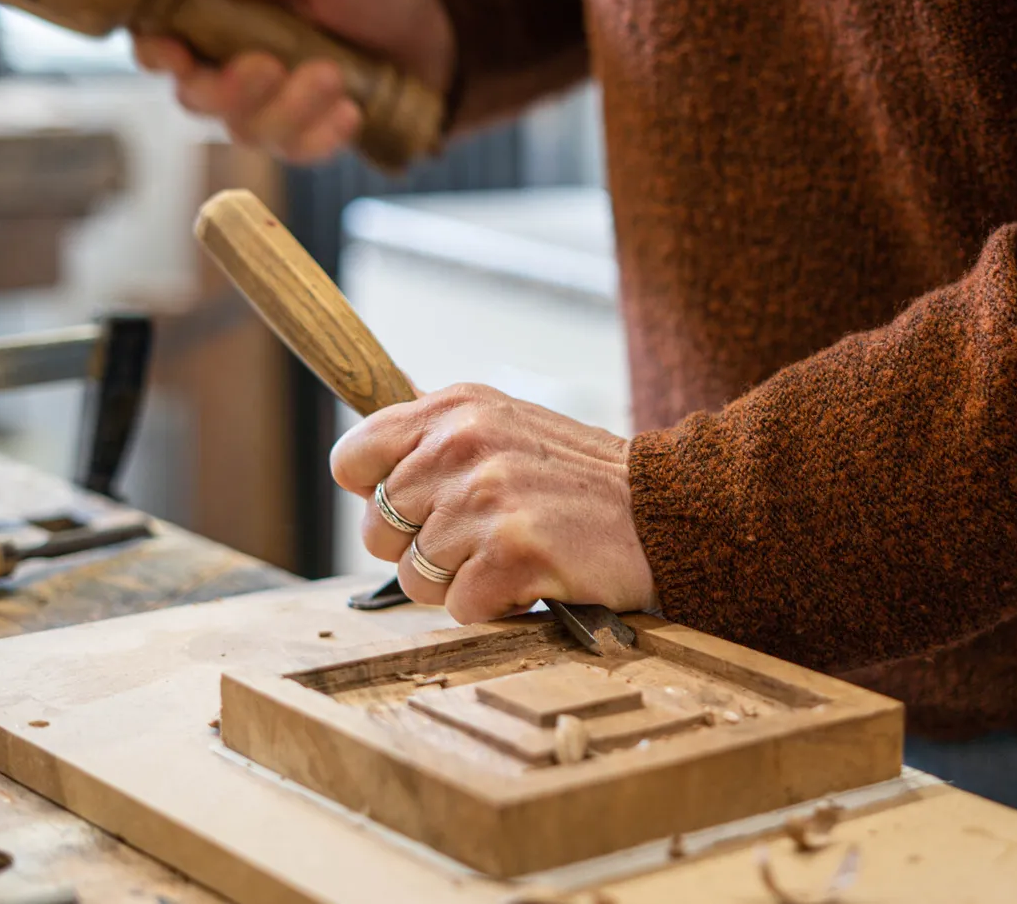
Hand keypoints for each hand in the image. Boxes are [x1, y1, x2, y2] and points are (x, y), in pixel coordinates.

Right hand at [134, 0, 455, 163]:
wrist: (431, 27)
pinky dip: (321, 135)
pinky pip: (295, 152)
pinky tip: (351, 111)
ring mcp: (268, 105)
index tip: (176, 55)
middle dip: (228, 89)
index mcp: (217, 15)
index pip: (159, 41)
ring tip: (334, 73)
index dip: (155, 53)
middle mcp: (231, 65)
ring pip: (246, 130)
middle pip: (194, 98)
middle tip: (268, 65)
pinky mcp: (305, 135)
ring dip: (289, 108)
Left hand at [331, 384, 655, 622]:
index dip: (375, 495)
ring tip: (510, 558)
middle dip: (421, 551)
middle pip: (377, 531)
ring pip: (414, 577)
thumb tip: (362, 457)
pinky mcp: (512, 550)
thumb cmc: (581, 480)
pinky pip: (459, 607)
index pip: (352, 458)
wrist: (664, 509)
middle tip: (480, 540)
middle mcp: (464, 444)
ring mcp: (487, 497)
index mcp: (456, 408)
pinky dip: (495, 607)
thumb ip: (437, 437)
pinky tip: (531, 580)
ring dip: (461, 584)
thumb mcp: (506, 427)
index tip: (413, 508)